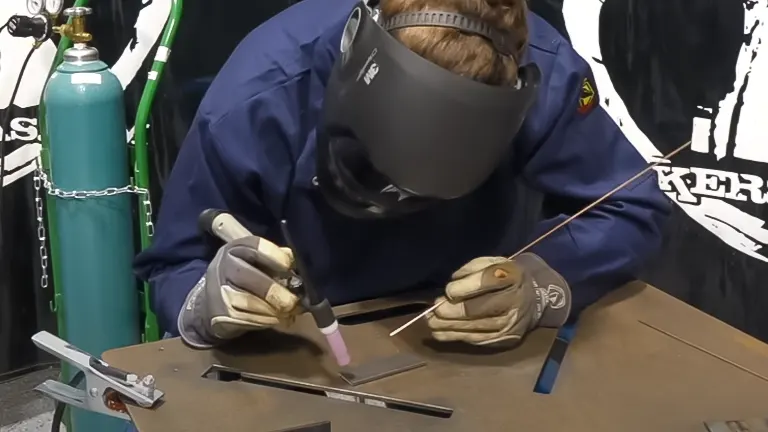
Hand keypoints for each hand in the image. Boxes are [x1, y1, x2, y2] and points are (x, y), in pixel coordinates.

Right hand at [179, 236, 301, 348]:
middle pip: (246, 276)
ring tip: (289, 311)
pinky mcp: (221, 315)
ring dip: (273, 309)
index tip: (289, 266)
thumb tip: (298, 265)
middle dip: (273, 290)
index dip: (274, 255)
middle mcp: (223, 267)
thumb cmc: (244, 279)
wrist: (212, 305)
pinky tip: (278, 319)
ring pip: (247, 301)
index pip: (253, 246)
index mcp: (235, 249)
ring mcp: (219, 292)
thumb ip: (276, 261)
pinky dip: (267, 320)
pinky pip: (248, 319)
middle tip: (293, 301)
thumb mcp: (257, 263)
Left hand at [426, 253, 570, 346]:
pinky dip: (455, 336)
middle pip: (476, 309)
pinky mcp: (504, 339)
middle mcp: (513, 302)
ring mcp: (509, 324)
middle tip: (434, 310)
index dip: (463, 288)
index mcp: (512, 276)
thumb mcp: (493, 262)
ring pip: (473, 327)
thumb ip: (472, 269)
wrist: (534, 299)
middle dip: (450, 311)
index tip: (448, 291)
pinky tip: (440, 333)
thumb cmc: (506, 277)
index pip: (485, 282)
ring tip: (431, 322)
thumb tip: (452, 284)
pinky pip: (475, 340)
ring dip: (447, 326)